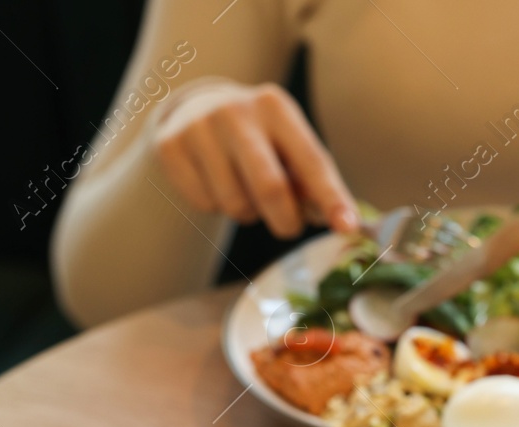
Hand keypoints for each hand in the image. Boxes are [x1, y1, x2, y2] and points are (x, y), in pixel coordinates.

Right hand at [153, 78, 357, 238]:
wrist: (193, 109)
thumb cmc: (257, 138)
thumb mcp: (287, 144)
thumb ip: (312, 180)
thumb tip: (343, 221)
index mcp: (276, 107)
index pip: (312, 161)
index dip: (332, 198)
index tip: (348, 227)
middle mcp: (237, 111)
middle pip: (271, 188)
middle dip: (286, 221)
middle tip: (288, 227)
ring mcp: (199, 127)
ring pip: (235, 203)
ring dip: (248, 214)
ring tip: (244, 191)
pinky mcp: (170, 146)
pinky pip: (204, 204)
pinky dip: (216, 207)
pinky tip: (215, 183)